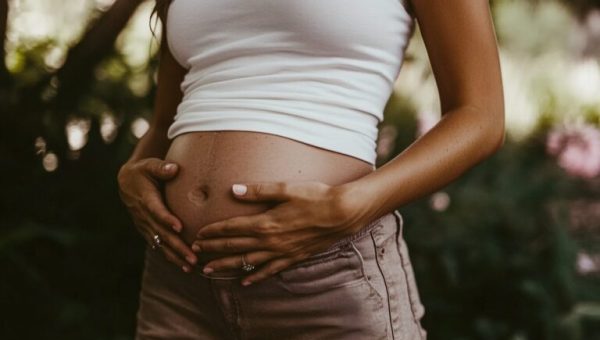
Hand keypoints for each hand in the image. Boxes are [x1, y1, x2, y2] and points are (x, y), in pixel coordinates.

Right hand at [117, 158, 196, 271]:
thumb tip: (174, 168)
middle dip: (177, 246)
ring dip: (175, 256)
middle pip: (161, 233)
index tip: (179, 228)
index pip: (156, 210)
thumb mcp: (149, 166)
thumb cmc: (143, 172)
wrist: (126, 183)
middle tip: (192, 257)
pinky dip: (171, 256)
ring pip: (161, 243)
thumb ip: (161, 168)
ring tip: (190, 266)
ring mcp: (145, 226)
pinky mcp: (147, 231)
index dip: (166, 219)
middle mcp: (144, 216)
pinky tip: (184, 266)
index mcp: (146, 199)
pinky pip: (159, 246)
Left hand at [191, 181, 370, 285]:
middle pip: (235, 246)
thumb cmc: (316, 197)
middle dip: (213, 249)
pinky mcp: (293, 257)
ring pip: (247, 262)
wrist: (342, 213)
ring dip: (226, 265)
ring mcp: (281, 252)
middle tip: (194, 251)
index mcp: (265, 222)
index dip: (213, 231)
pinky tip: (244, 282)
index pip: (232, 228)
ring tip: (209, 270)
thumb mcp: (285, 188)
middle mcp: (270, 241)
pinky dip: (255, 277)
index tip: (198, 233)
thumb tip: (233, 190)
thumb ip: (258, 191)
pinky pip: (269, 270)